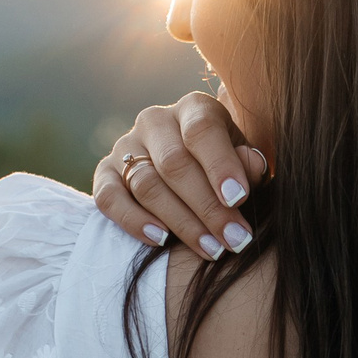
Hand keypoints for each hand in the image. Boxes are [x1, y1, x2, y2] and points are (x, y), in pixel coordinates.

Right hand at [93, 92, 269, 260]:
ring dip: (180, 222)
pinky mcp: (104, 172)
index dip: (220, 164)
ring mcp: (125, 146)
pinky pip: (108, 198)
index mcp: (194, 108)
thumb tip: (254, 165)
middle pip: (174, 163)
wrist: (188, 177)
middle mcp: (155, 121)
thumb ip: (249, 164)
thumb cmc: (225, 169)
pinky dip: (133, 221)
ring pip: (146, 185)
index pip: (202, 129)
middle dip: (207, 206)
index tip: (238, 198)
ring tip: (211, 249)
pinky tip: (161, 241)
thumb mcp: (244, 162)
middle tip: (233, 239)